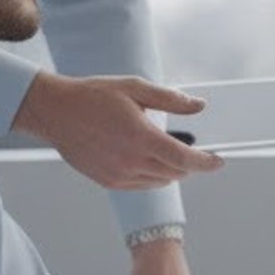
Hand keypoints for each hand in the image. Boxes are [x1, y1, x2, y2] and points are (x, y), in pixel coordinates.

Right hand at [12, 71, 225, 192]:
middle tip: (193, 149)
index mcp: (141, 138)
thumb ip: (171, 99)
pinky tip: (147, 158)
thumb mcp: (136, 88)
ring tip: (168, 150)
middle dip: (189, 163)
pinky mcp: (107, 181)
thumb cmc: (94, 96)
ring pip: (159, 181)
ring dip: (171, 170)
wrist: (55, 112)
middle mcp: (131, 162)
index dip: (206, 163)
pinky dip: (152, 176)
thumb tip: (199, 105)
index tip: (219, 161)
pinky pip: (140, 185)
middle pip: (175, 173)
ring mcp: (117, 175)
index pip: (185, 159)